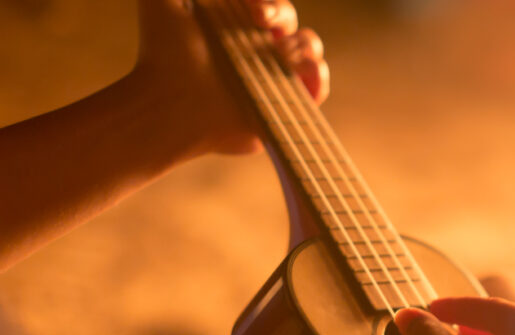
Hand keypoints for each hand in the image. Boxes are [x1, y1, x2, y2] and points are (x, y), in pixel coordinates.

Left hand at [134, 0, 329, 154]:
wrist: (171, 99)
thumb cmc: (162, 53)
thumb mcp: (161, 2)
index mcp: (234, 28)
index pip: (267, 7)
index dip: (268, 2)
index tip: (253, 9)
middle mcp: (255, 53)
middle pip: (291, 23)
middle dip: (283, 14)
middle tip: (260, 21)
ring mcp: (272, 81)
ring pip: (309, 51)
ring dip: (304, 42)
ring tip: (282, 51)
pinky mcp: (284, 109)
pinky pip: (317, 89)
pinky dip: (317, 75)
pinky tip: (300, 67)